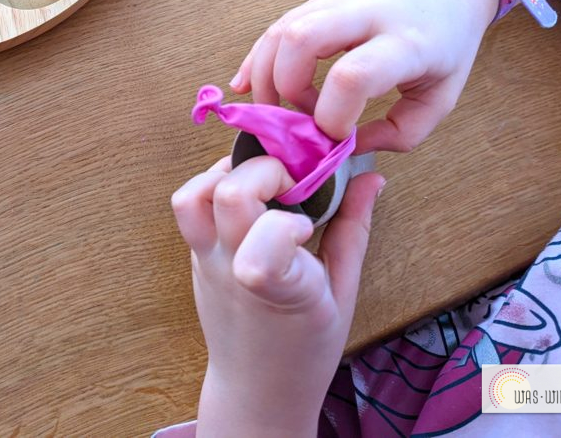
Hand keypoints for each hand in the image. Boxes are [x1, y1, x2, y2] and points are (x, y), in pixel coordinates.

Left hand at [172, 155, 385, 436]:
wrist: (257, 390)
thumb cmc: (306, 346)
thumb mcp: (343, 292)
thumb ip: (354, 228)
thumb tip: (372, 177)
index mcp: (281, 289)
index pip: (263, 248)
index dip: (286, 223)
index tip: (307, 226)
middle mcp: (233, 271)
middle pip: (226, 196)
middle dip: (263, 170)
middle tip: (289, 184)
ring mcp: (206, 263)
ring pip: (189, 197)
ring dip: (225, 174)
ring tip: (260, 185)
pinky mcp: (193, 258)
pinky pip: (188, 208)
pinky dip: (212, 186)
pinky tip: (247, 198)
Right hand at [231, 0, 545, 152]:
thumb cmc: (449, 41)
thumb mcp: (441, 96)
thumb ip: (400, 133)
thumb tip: (347, 147)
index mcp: (405, 42)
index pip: (352, 77)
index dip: (332, 116)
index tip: (339, 136)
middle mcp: (366, 13)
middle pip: (299, 41)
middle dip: (284, 89)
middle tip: (298, 119)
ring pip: (279, 31)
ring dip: (264, 76)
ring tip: (275, 109)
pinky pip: (276, 26)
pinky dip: (258, 59)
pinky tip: (250, 85)